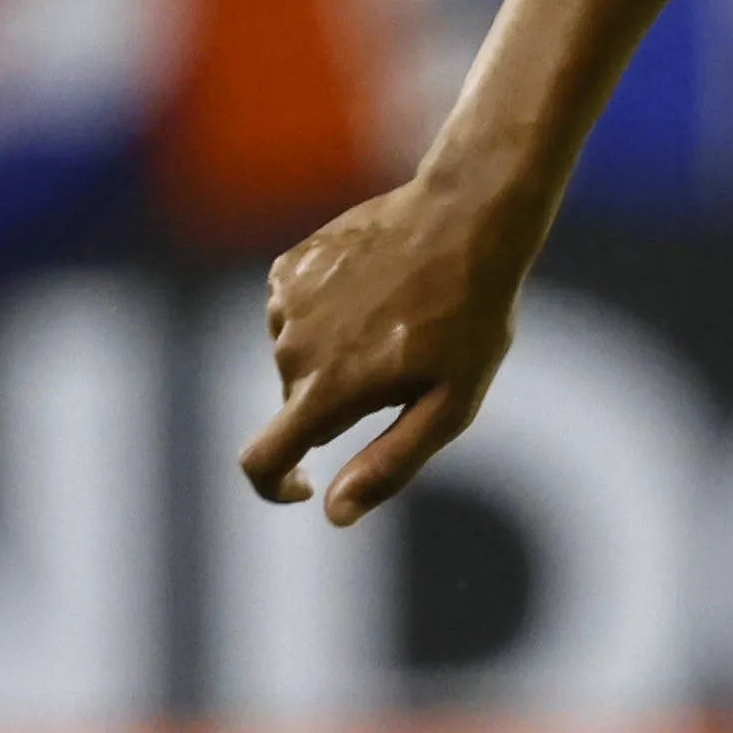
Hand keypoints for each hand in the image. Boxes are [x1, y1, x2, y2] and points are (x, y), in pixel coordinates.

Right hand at [247, 170, 539, 525]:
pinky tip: (375, 293)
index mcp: (327, 390)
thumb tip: (334, 513)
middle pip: (298, 406)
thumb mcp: (450, 405)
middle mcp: (291, 348)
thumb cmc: (470, 318)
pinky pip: (297, 315)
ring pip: (298, 359)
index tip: (304, 486)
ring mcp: (283, 303)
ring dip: (336, 358)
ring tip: (397, 324)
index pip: (262, 460)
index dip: (274, 486)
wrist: (462, 219)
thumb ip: (390, 463)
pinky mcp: (287, 269)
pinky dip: (328, 317)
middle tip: (408, 368)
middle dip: (341, 404)